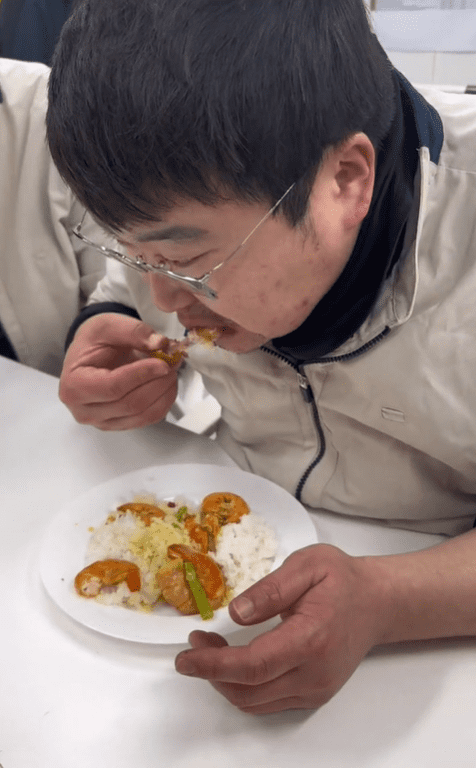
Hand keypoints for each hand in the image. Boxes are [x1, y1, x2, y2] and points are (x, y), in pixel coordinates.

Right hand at [59, 313, 180, 429]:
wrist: (90, 355)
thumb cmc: (93, 342)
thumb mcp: (108, 325)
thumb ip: (134, 331)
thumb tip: (160, 343)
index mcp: (74, 385)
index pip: (113, 387)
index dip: (142, 375)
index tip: (162, 363)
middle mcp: (84, 409)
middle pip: (130, 404)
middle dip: (157, 383)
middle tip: (172, 363)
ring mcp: (102, 421)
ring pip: (142, 415)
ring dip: (164, 393)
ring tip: (171, 371)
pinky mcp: (119, 424)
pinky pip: (148, 419)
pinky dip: (164, 402)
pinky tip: (167, 384)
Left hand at [175, 544, 390, 713]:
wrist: (376, 603)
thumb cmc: (342, 580)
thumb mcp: (307, 565)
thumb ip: (271, 589)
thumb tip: (236, 613)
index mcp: (311, 639)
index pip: (253, 665)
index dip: (213, 665)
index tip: (186, 656)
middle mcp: (314, 674)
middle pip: (248, 692)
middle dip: (211, 672)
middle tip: (195, 644)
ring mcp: (315, 689)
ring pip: (255, 702)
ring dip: (224, 681)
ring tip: (210, 649)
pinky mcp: (313, 694)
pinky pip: (268, 702)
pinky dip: (243, 686)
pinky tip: (234, 661)